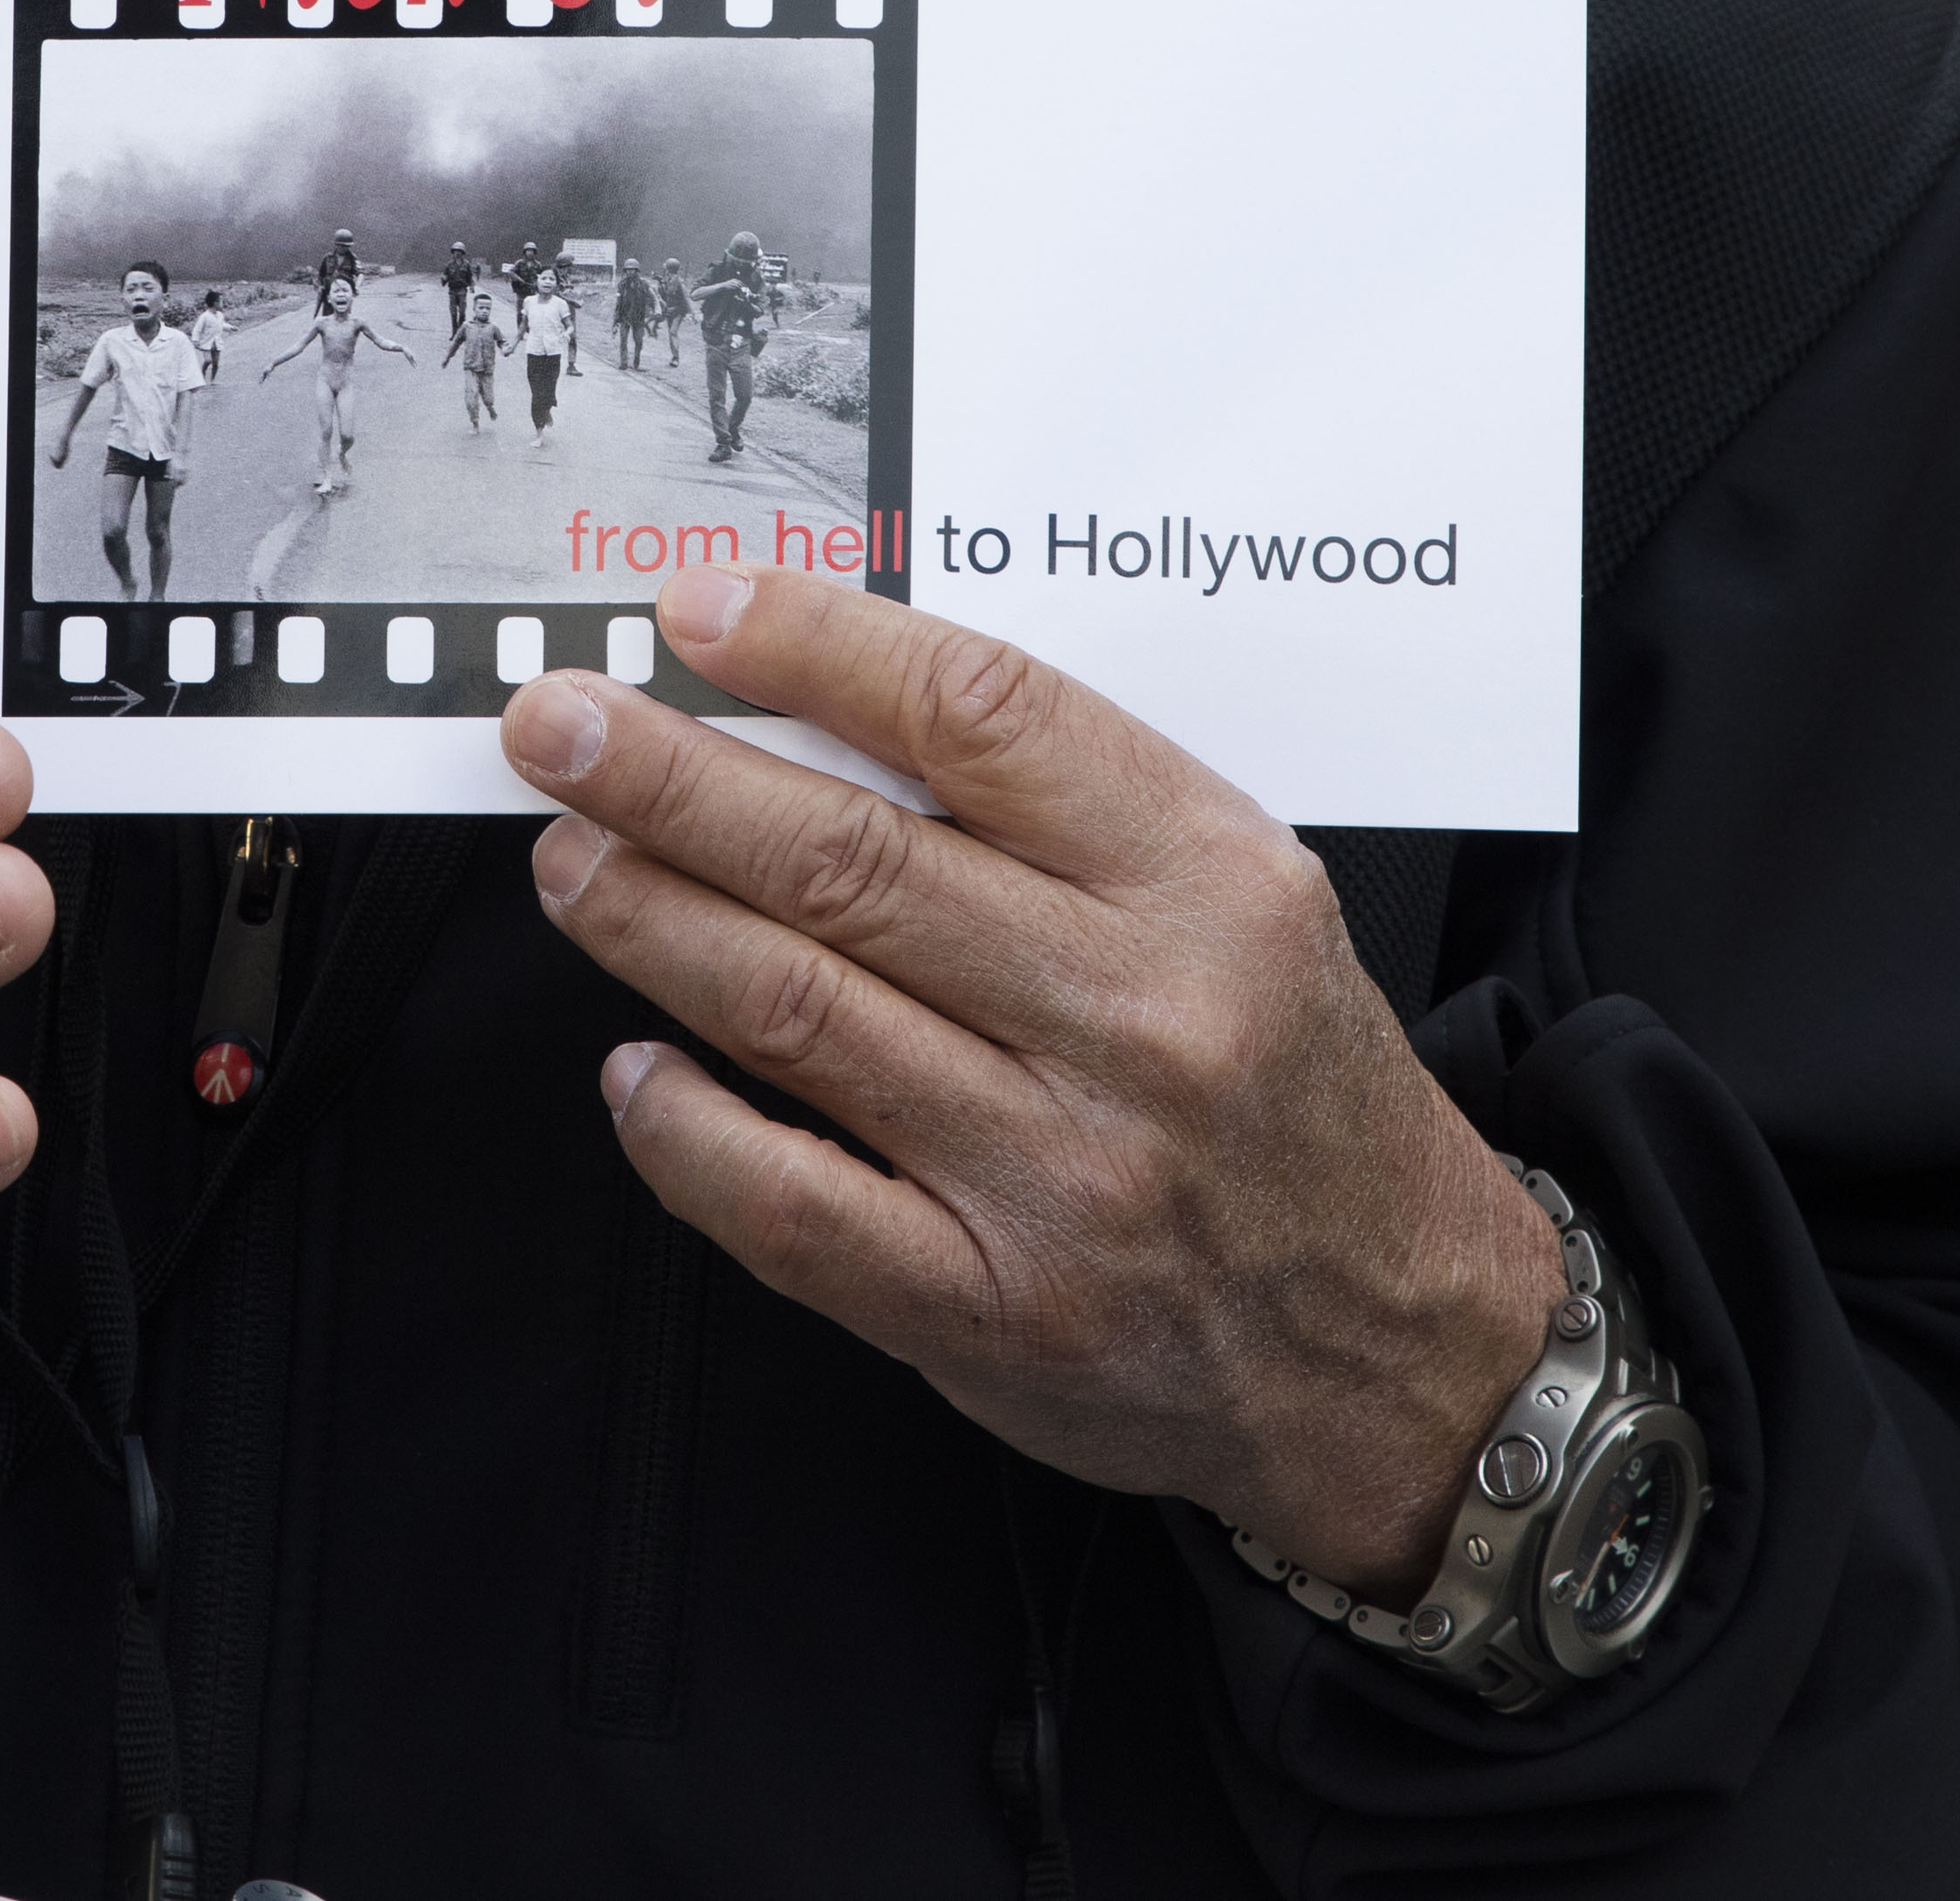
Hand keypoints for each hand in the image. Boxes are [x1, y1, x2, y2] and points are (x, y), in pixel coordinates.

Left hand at [507, 561, 1560, 1586]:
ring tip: (569, 858)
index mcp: (1206, 887)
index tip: (692, 612)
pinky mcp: (991, 1311)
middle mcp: (1136, 1023)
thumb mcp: (1242, 902)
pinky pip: (789, 1204)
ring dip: (651, 920)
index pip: (980, 717)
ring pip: (797, 1010)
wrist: (1403, 1346)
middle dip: (669, 778)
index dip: (812, 649)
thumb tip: (818, 712)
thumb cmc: (1294, 1091)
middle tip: (555, 725)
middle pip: (850, 862)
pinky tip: (633, 1065)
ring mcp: (1058, 1176)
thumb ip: (1063, 814)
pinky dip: (684, 1125)